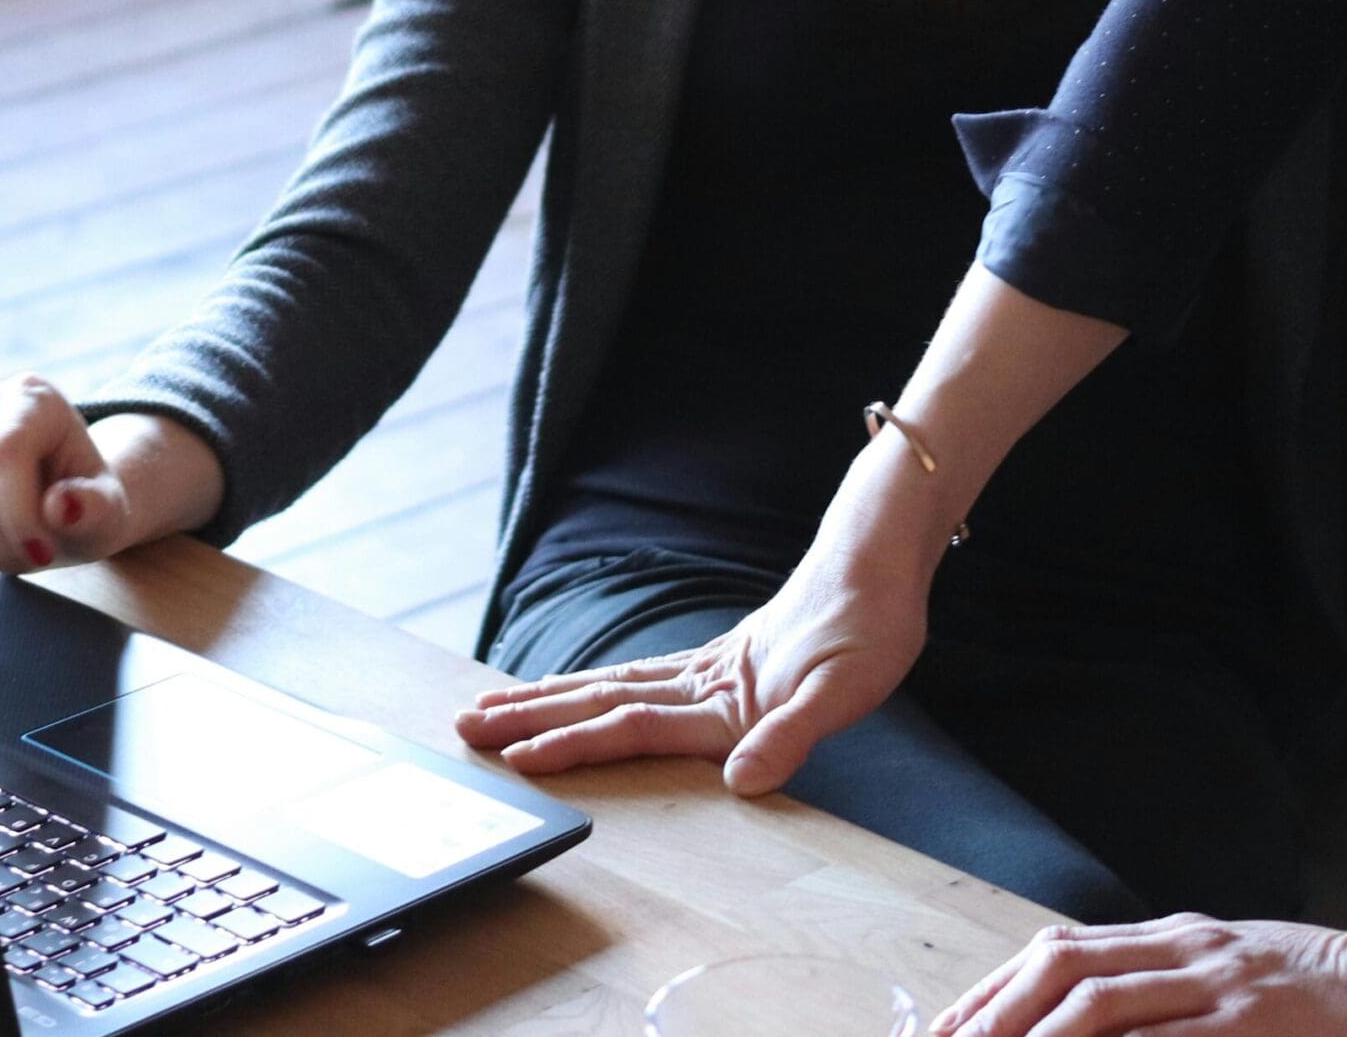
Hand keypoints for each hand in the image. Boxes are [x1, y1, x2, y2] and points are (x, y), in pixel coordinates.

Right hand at [0, 377, 186, 574]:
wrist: (55, 503)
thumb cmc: (83, 504)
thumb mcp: (107, 512)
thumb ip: (96, 509)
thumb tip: (63, 507)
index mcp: (33, 397)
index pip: (4, 453)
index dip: (17, 513)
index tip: (41, 553)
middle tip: (30, 552)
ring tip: (6, 545)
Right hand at [451, 550, 926, 795]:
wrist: (878, 564)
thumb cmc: (868, 630)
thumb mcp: (843, 692)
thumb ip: (790, 736)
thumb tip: (744, 783)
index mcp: (723, 698)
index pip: (633, 725)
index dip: (575, 745)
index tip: (519, 759)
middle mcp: (703, 680)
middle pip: (601, 700)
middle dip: (532, 717)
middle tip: (467, 727)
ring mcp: (707, 667)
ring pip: (610, 685)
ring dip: (551, 698)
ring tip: (496, 706)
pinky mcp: (720, 661)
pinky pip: (639, 678)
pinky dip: (596, 685)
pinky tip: (581, 689)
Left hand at [932, 913, 1346, 1036]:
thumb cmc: (1321, 988)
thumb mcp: (1234, 971)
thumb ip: (1168, 987)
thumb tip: (1091, 1006)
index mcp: (1176, 936)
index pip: (1060, 951)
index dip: (998, 987)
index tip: (951, 1027)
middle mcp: (1186, 951)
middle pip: (1063, 965)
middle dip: (997, 1008)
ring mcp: (1217, 987)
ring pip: (1101, 1000)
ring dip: (1036, 1032)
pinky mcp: (1250, 1025)